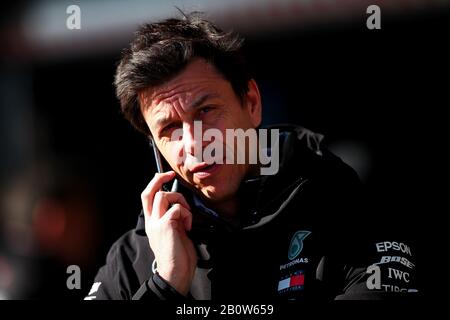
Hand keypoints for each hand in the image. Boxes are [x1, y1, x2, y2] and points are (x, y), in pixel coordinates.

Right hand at [141, 171, 196, 295]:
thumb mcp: (173, 231)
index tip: (165, 175)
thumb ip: (172, 217)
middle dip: (159, 179)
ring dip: (179, 201)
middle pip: (149, 192)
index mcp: (152, 222)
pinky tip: (188, 226)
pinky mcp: (165, 225)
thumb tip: (179, 204)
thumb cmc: (177, 253)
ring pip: (163, 196)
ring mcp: (156, 223)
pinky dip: (187, 214)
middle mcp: (151, 221)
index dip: (154, 183)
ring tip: (186, 215)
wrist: (175, 271)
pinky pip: (176, 208)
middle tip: (170, 174)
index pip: (146, 197)